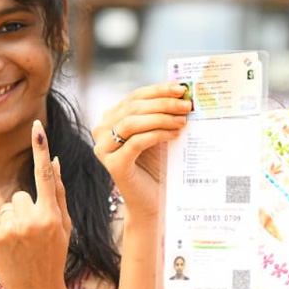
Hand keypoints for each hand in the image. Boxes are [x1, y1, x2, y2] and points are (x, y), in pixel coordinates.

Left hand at [0, 120, 72, 288]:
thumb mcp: (64, 226)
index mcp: (52, 216)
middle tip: (32, 235)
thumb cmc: (54, 256)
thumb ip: (59, 193)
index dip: (40, 149)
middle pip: (21, 195)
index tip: (36, 126)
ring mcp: (11, 229)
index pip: (46, 175)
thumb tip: (54, 161)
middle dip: (25, 209)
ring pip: (7, 206)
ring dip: (11, 219)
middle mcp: (31, 220)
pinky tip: (8, 244)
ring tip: (21, 243)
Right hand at [92, 83, 190, 222]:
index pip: (135, 97)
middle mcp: (101, 131)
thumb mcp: (158, 132)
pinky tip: (173, 135)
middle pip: (133, 108)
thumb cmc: (156, 165)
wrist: (153, 200)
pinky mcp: (113, 165)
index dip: (158, 90)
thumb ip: (163, 112)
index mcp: (111, 118)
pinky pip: (136, 142)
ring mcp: (104, 148)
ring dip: (161, 118)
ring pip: (132, 122)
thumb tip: (183, 92)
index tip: (181, 88)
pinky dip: (157, 134)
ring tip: (182, 120)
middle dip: (163, 103)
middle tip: (186, 105)